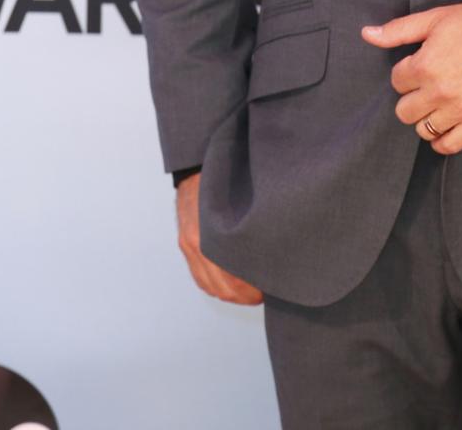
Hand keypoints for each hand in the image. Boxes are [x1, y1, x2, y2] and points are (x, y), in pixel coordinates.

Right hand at [176, 173, 262, 304]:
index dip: (254, 290)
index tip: (269, 289)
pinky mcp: (185, 244)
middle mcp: (197, 243)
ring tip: (250, 292)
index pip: (234, 280)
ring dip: (231, 294)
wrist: (197, 164)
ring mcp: (189, 245)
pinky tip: (230, 286)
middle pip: (223, 288)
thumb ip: (254, 225)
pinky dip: (215, 287)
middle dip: (245, 296)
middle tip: (264, 293)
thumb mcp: (246, 200)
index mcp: (213, 234)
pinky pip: (200, 277)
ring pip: (211, 287)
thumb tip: (276, 248)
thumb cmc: (227, 179)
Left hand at [361, 0, 461, 154]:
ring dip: (425, 117)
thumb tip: (366, 34)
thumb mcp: (436, 18)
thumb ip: (399, 30)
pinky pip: (448, 145)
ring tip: (436, 102)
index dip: (406, 71)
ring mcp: (458, 110)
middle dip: (411, 96)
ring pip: (423, 130)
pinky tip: (443, 125)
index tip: (419, 63)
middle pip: (404, 111)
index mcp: (426, 65)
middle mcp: (439, 92)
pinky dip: (441, 140)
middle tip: (426, 84)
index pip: (396, 80)